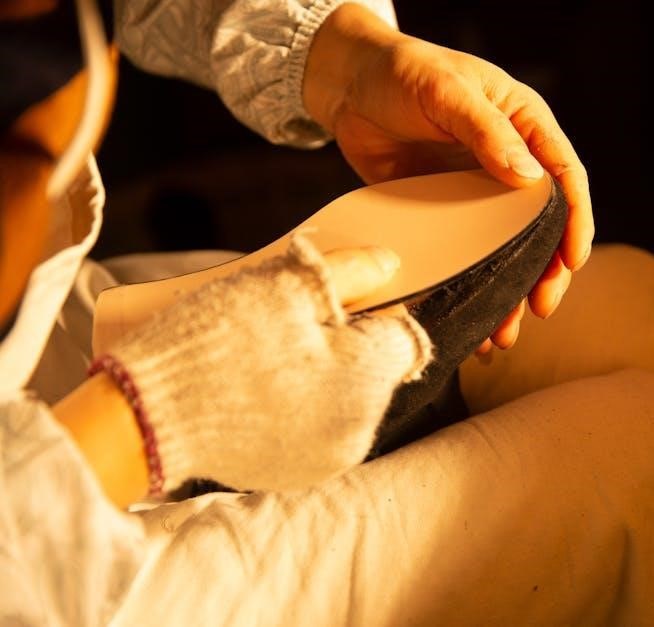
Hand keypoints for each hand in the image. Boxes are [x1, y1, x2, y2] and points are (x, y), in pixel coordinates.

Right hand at [97, 234, 430, 493]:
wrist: (146, 416)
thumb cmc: (217, 344)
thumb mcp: (285, 286)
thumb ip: (349, 271)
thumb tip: (390, 264)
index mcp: (367, 382)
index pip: (403, 334)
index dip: (374, 308)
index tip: (335, 299)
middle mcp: (361, 431)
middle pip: (375, 369)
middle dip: (346, 342)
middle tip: (290, 324)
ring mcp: (329, 459)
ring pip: (346, 398)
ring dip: (324, 374)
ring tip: (270, 358)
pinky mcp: (297, 474)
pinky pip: (317, 427)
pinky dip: (301, 405)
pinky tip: (262, 389)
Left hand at [303, 3, 593, 349]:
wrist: (347, 85)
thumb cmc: (401, 71)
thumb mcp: (445, 92)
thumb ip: (486, 131)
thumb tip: (528, 177)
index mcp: (525, 124)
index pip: (564, 175)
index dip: (575, 219)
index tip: (571, 260)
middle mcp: (510, 161)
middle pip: (544, 224)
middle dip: (546, 269)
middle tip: (542, 307)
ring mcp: (479, 191)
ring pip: (508, 248)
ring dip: (510, 289)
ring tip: (505, 333)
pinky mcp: (448, 212)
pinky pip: (468, 254)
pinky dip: (473, 286)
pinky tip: (472, 317)